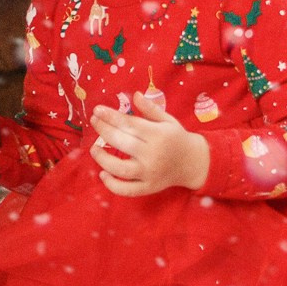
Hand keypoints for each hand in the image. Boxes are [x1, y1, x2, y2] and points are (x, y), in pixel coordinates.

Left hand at [89, 90, 210, 196]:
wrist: (193, 163)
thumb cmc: (177, 138)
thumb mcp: (167, 120)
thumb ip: (150, 108)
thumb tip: (134, 95)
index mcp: (158, 135)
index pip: (130, 124)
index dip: (111, 117)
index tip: (97, 110)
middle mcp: (153, 155)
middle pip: (123, 143)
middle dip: (104, 131)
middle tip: (94, 122)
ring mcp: (150, 174)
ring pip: (121, 169)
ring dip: (103, 159)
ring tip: (94, 149)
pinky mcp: (148, 188)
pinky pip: (127, 190)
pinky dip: (112, 185)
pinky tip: (103, 174)